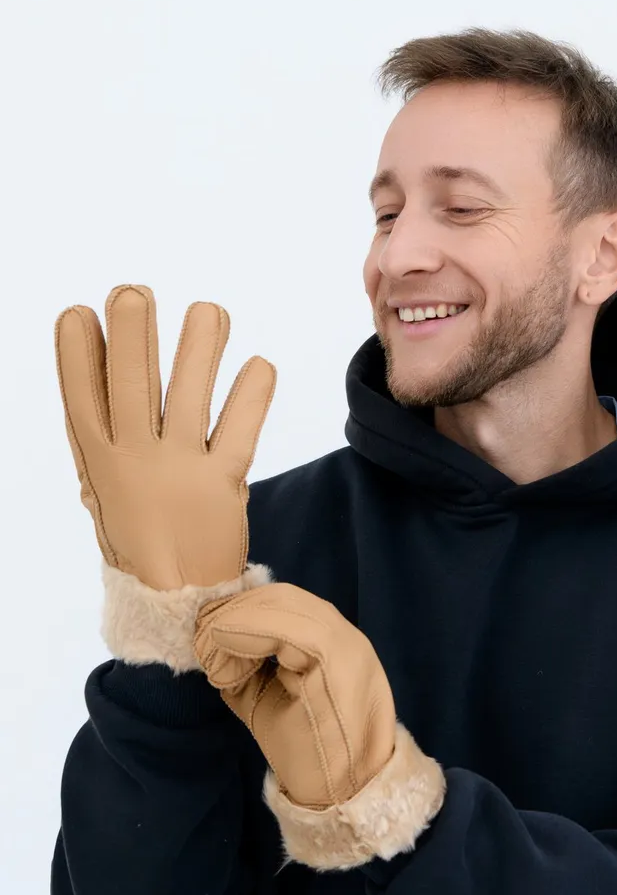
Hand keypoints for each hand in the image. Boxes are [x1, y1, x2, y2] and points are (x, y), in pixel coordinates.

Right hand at [54, 284, 275, 591]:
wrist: (179, 601)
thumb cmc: (142, 536)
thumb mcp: (105, 490)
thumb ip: (98, 437)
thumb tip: (89, 366)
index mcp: (100, 461)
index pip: (81, 398)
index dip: (76, 355)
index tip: (79, 313)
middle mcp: (135, 462)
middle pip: (129, 387)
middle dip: (131, 336)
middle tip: (135, 292)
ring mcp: (179, 472)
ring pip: (187, 398)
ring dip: (199, 349)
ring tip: (209, 311)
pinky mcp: (223, 485)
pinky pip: (239, 432)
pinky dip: (252, 397)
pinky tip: (262, 365)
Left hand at [193, 582, 446, 870]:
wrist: (342, 795)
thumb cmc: (306, 753)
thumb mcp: (265, 699)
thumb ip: (246, 667)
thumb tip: (212, 641)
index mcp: (333, 644)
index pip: (284, 601)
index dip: (240, 609)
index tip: (205, 631)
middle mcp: (345, 636)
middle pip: (281, 595)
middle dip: (233, 611)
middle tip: (200, 636)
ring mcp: (346, 645)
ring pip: (283, 604)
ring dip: (236, 621)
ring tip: (208, 648)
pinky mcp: (338, 659)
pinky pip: (287, 628)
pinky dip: (248, 634)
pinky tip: (226, 660)